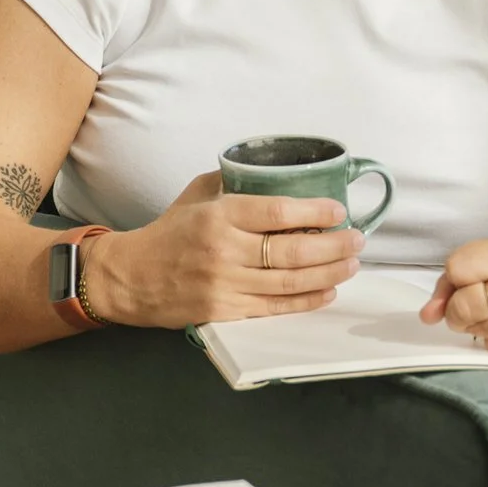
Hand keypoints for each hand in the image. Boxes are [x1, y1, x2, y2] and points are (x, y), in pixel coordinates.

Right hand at [82, 171, 361, 327]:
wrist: (130, 278)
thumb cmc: (169, 232)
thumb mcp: (197, 195)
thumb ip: (234, 183)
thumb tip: (278, 172)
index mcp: (219, 216)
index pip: (278, 212)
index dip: (315, 211)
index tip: (339, 210)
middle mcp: (225, 251)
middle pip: (293, 250)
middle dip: (334, 245)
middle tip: (358, 239)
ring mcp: (226, 285)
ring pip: (290, 282)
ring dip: (329, 273)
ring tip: (352, 263)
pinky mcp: (226, 313)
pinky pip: (276, 308)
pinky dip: (307, 301)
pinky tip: (329, 291)